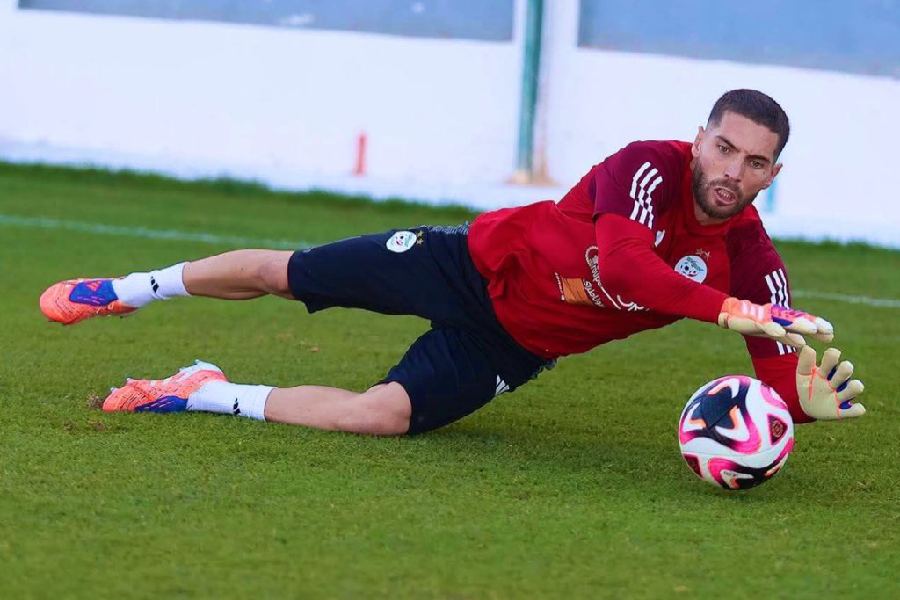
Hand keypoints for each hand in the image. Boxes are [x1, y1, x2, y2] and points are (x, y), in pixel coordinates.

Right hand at [717, 297, 833, 347]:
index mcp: (782, 321)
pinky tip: (780, 331)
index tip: (831, 331)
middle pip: (799, 321)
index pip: (802, 322)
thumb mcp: (772, 332)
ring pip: (785, 322)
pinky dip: (773, 328)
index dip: (816, 325)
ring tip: (812, 330)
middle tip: (828, 330)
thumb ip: (788, 337)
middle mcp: (777, 318)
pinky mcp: (754, 321)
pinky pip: (765, 325)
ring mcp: (767, 319)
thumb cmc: (751, 323)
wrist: (729, 313)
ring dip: (799, 325)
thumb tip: (805, 345)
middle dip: (814, 325)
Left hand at [796, 346, 865, 419]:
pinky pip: (857, 411)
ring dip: (854, 387)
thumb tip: (808, 348)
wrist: (808, 408)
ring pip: (856, 387)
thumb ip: (804, 363)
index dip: (832, 354)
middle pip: (846, 369)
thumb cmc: (806, 387)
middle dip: (845, 369)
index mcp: (825, 370)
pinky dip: (857, 409)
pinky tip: (856, 408)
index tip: (829, 355)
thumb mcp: (802, 376)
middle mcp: (836, 381)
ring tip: (846, 389)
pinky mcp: (842, 411)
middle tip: (840, 371)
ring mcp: (840, 396)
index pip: (833, 357)